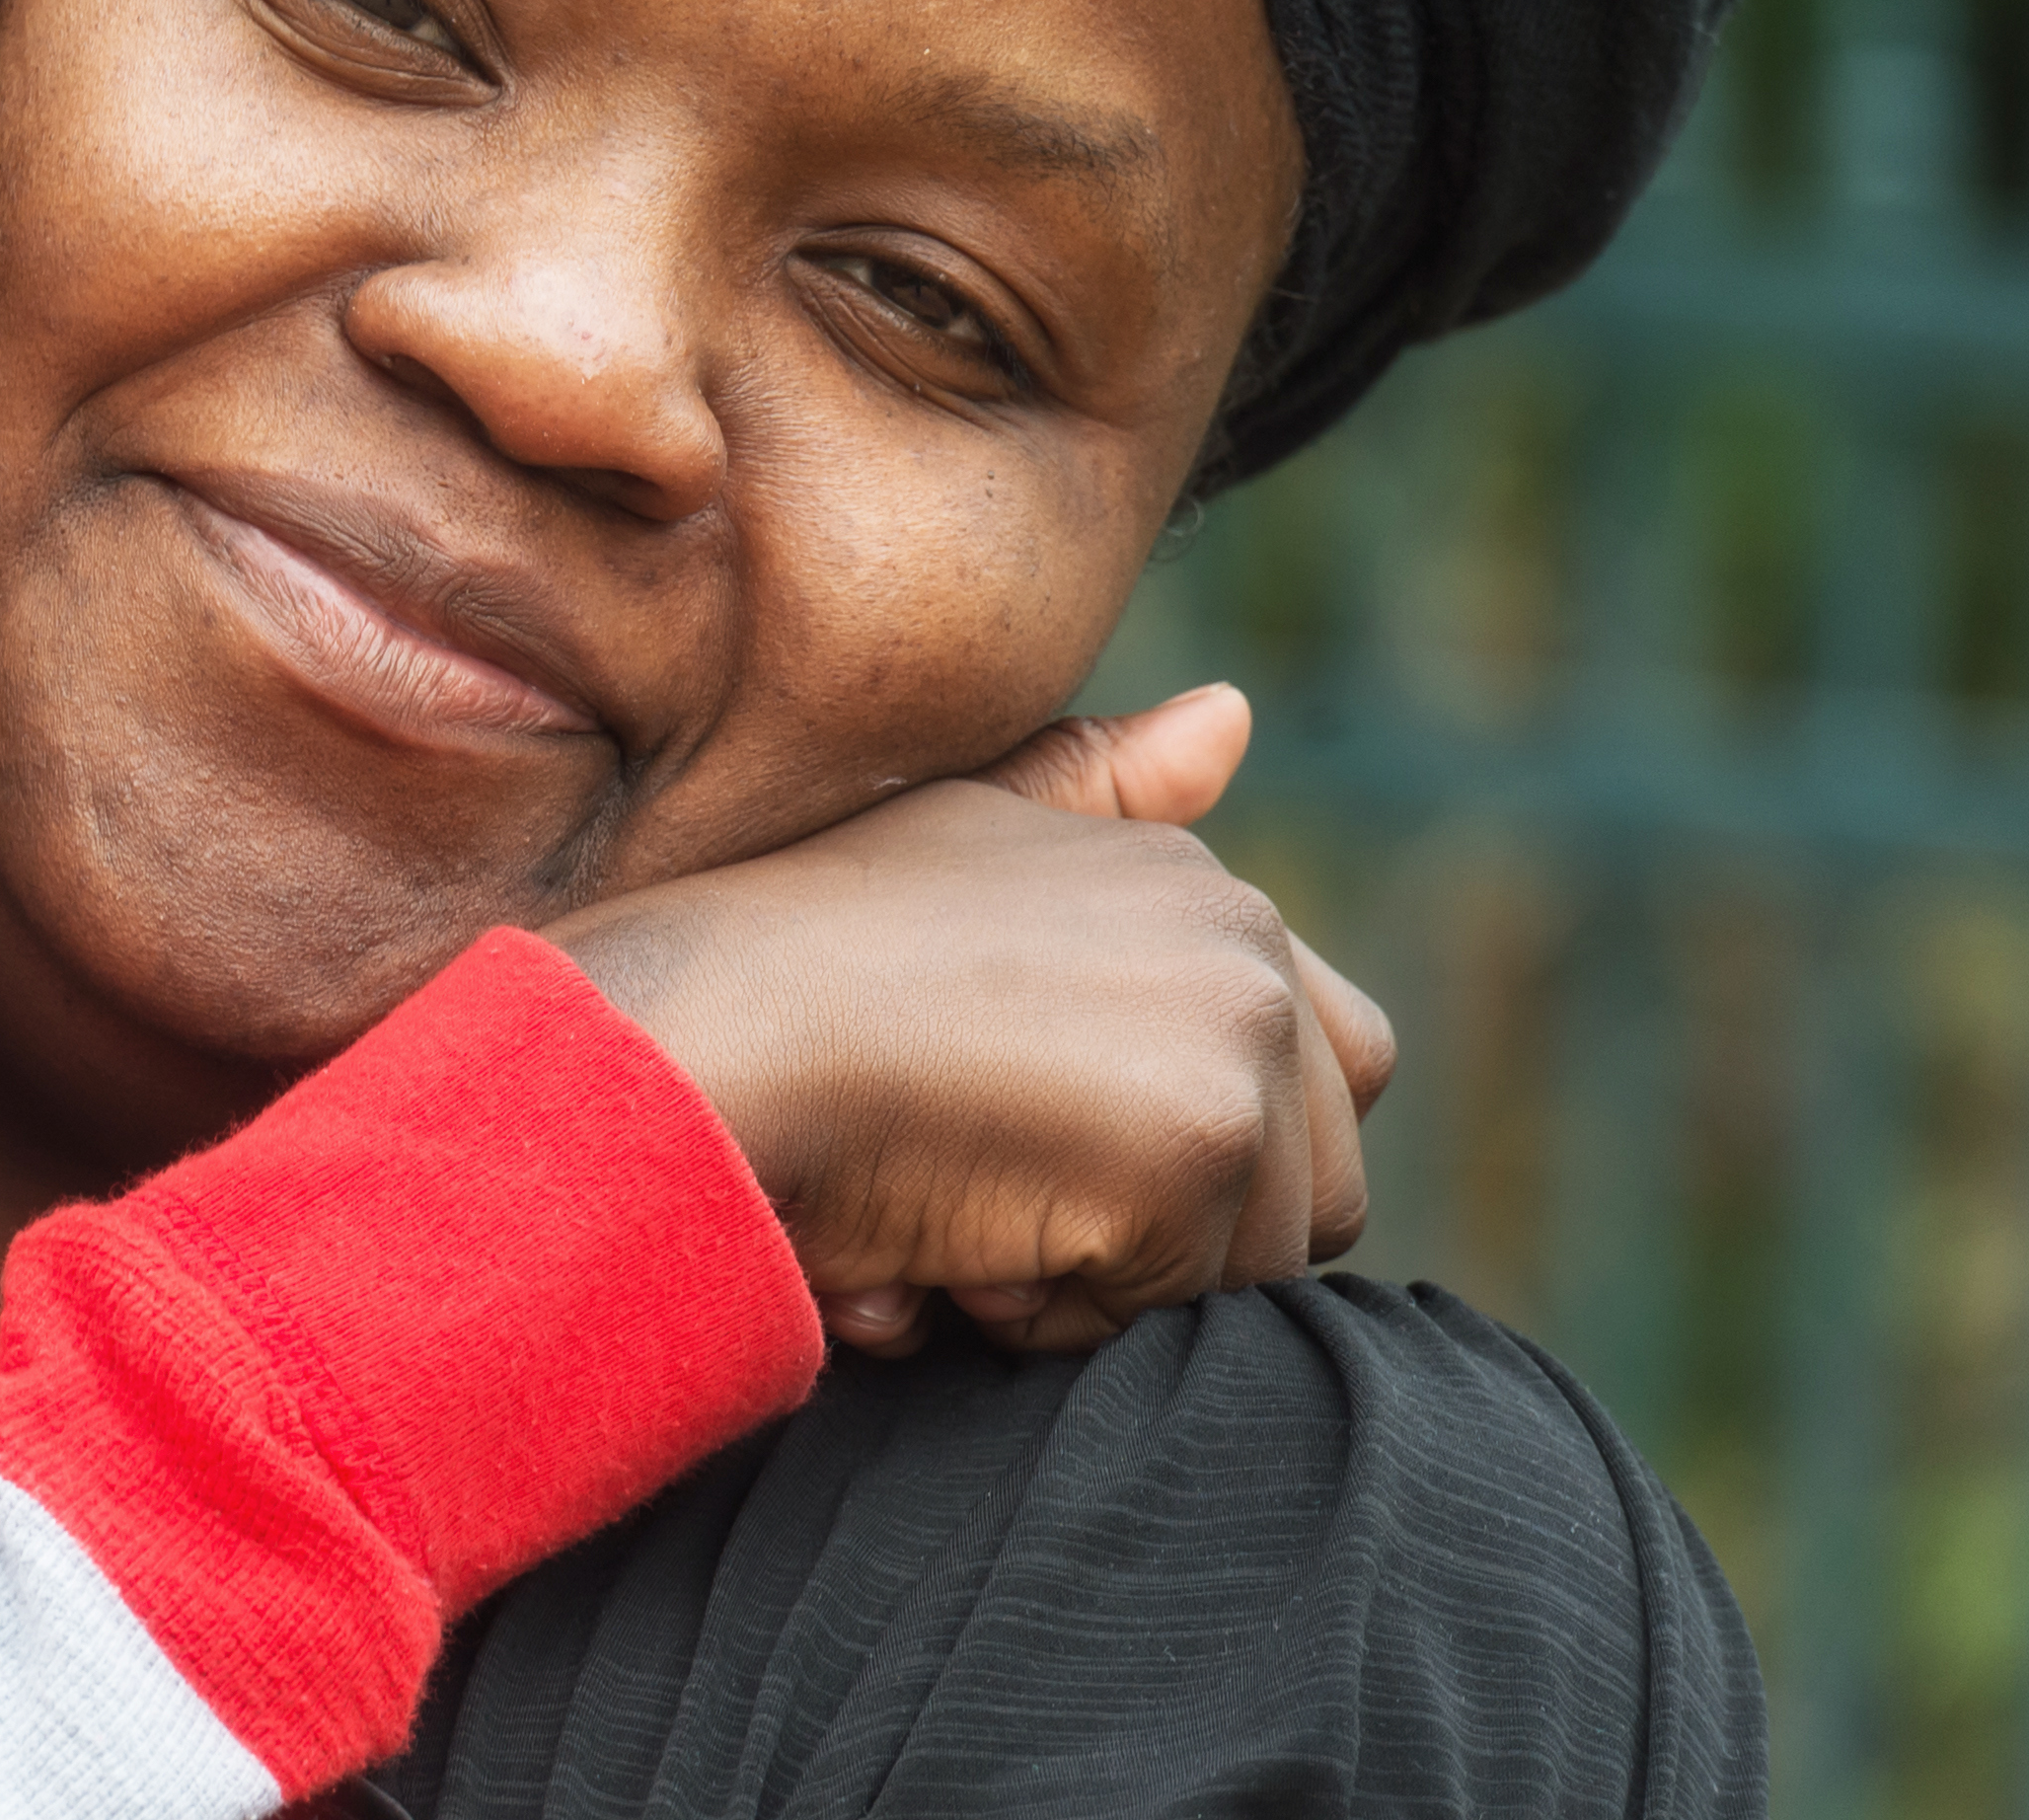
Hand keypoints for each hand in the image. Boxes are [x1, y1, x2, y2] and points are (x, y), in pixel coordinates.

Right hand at [798, 684, 1395, 1351]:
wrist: (703, 1028)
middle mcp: (1243, 938)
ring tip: (967, 1210)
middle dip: (1184, 1226)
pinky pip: (1176, 1307)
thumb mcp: (958, 838)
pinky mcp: (1204, 1138)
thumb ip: (1101, 793)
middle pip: (1318, 1178)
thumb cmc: (792, 959)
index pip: (1325, 1064)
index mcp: (1199, 882)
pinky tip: (959, 1248)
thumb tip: (1238, 713)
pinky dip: (1065, 1314)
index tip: (1058, 1142)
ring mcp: (1236, 1030)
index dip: (1207, 1141)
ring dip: (1114, 1279)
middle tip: (1009, 1189)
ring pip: (1253, 1261)